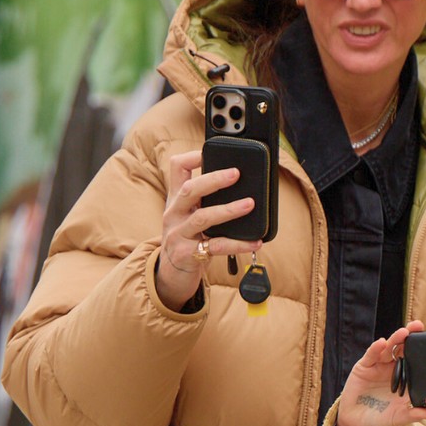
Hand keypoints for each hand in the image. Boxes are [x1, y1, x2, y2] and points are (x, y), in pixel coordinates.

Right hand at [157, 150, 262, 310]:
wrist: (171, 274)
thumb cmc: (188, 239)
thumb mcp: (190, 215)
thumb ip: (206, 199)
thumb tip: (244, 184)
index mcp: (176, 199)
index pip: (177, 168)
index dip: (193, 156)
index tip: (210, 151)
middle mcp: (174, 213)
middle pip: (189, 190)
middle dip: (213, 180)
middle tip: (236, 173)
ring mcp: (178, 234)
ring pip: (202, 217)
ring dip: (228, 210)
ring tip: (250, 204)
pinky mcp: (186, 254)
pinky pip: (215, 247)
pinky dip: (237, 244)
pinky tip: (255, 242)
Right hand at [336, 320, 425, 425]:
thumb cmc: (382, 420)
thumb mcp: (400, 417)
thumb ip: (414, 414)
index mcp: (405, 378)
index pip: (415, 359)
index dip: (423, 349)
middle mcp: (392, 368)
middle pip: (402, 348)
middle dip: (410, 337)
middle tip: (418, 326)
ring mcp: (378, 366)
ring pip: (388, 348)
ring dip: (395, 339)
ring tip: (403, 333)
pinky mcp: (364, 367)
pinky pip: (371, 355)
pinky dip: (376, 349)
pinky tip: (381, 343)